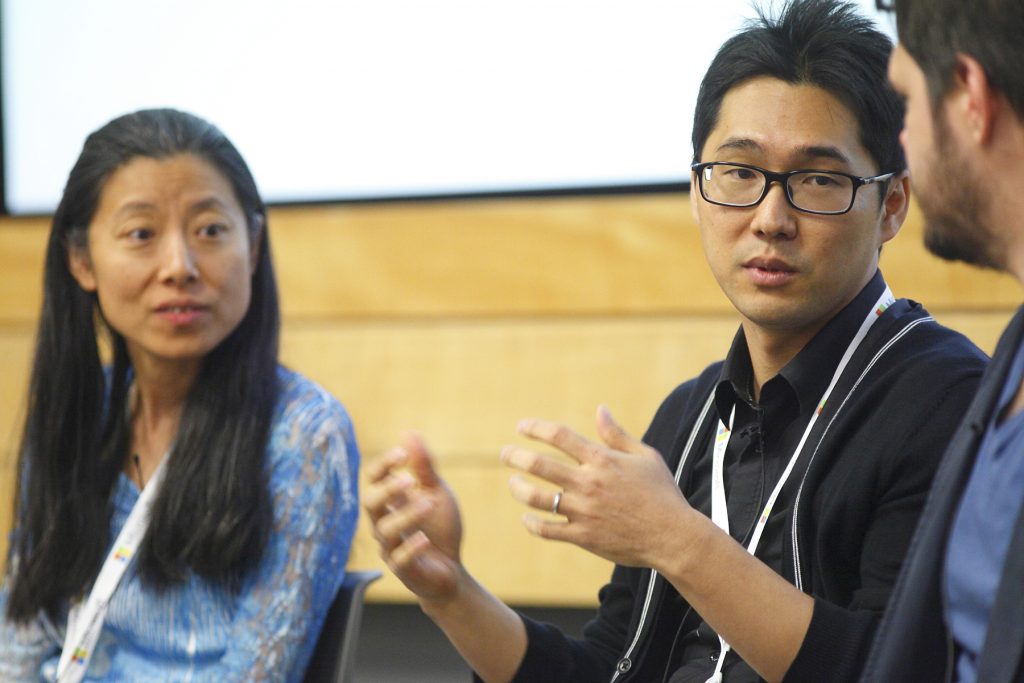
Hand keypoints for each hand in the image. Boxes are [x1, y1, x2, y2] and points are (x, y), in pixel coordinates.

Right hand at [363, 433, 464, 603]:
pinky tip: (425, 538)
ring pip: (385, 530)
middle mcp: (384, 522)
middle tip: (409, 480)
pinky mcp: (404, 570)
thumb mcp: (436, 492)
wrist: (451, 569)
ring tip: (428, 504)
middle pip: (370, 503)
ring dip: (406, 515)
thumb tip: (408, 433)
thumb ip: (423, 467)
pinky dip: (411, 547)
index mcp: (391, 501)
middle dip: (387, 490)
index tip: (403, 454)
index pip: (374, 479)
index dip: (384, 465)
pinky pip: (399, 559)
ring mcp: (391, 547)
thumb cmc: (439, 528)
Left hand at [502, 405, 697, 569]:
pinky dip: (531, 523)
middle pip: (539, 465)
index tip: (521, 427)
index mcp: (602, 460)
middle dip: (516, 456)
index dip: (536, 428)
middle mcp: (589, 483)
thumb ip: (617, 434)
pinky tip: (526, 517)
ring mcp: (584, 511)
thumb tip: (600, 409)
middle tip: (505, 454)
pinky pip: (546, 530)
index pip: (559, 436)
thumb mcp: (645, 457)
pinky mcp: (583, 537)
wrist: (673, 536)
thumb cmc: (661, 493)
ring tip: (513, 483)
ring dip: (518, 488)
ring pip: (536, 498)